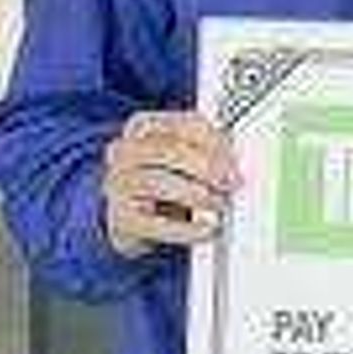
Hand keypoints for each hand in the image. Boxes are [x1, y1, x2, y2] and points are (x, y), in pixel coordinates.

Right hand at [102, 110, 238, 257]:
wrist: (134, 221)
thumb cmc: (164, 183)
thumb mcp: (185, 160)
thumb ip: (208, 152)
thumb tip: (235, 165)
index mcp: (145, 126)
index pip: (186, 124)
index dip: (215, 143)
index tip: (234, 162)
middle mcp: (125, 151)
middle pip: (169, 150)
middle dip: (206, 166)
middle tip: (230, 183)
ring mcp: (118, 183)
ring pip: (158, 182)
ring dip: (196, 195)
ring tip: (218, 205)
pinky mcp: (121, 218)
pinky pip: (155, 223)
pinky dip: (187, 228)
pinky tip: (206, 229)